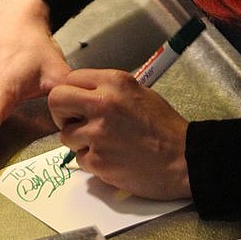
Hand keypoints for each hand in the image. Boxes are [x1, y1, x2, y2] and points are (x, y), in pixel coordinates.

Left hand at [48, 69, 191, 199]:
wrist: (185, 159)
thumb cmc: (165, 127)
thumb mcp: (139, 92)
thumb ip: (107, 89)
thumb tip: (82, 93)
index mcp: (114, 83)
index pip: (70, 79)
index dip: (71, 93)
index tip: (78, 104)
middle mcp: (103, 104)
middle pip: (56, 101)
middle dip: (62, 114)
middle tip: (76, 122)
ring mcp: (99, 133)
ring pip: (65, 134)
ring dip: (79, 141)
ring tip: (103, 143)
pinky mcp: (99, 160)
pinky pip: (79, 159)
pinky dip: (92, 160)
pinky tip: (112, 158)